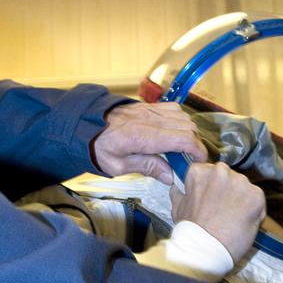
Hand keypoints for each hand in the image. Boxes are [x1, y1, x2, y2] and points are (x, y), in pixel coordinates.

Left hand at [91, 102, 206, 184]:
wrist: (82, 124)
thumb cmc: (97, 148)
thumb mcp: (117, 166)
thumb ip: (146, 167)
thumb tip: (170, 176)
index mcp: (142, 136)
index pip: (182, 139)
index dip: (197, 150)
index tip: (199, 162)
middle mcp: (150, 119)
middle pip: (187, 127)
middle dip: (194, 144)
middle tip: (188, 160)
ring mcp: (150, 109)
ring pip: (183, 117)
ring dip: (187, 132)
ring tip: (180, 148)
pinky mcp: (148, 106)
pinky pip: (174, 109)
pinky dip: (180, 121)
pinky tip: (172, 133)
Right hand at [171, 162, 264, 261]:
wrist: (205, 248)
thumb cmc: (191, 231)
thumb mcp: (178, 207)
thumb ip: (181, 193)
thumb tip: (178, 188)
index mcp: (200, 171)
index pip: (212, 172)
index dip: (213, 187)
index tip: (212, 199)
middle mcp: (221, 171)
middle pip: (230, 178)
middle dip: (229, 192)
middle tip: (223, 211)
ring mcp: (240, 182)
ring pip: (244, 188)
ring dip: (242, 200)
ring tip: (232, 218)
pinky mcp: (255, 195)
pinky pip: (258, 200)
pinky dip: (254, 210)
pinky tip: (242, 222)